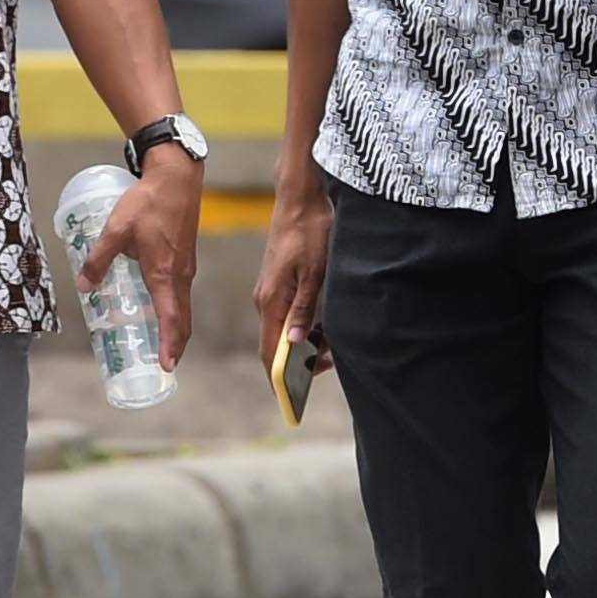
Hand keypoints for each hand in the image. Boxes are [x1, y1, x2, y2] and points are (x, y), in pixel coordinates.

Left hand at [80, 152, 201, 368]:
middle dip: (175, 343)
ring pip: (184, 304)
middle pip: (183, 318)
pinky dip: (175, 307)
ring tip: (161, 341)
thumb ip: (98, 258)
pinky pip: (182, 290)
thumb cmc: (149, 201)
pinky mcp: (185, 255)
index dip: (169, 345)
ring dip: (175, 326)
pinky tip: (160, 304)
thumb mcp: (116, 229)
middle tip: (164, 364)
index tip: (166, 366)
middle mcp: (181, 274)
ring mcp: (186, 265)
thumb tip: (84, 286)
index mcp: (165, 273)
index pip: (172, 319)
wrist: (178, 175)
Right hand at [256, 165, 332, 366]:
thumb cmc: (309, 232)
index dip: (279, 378)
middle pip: (276, 344)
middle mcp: (265, 301)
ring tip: (331, 347)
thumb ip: (303, 308)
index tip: (291, 398)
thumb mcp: (314, 272)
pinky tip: (324, 325)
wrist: (300, 199)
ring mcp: (270, 292)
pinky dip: (303, 325)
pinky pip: (287, 314)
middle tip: (328, 366)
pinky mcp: (279, 283)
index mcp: (270, 302)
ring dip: (304, 343)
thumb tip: (294, 343)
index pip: (269, 352)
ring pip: (284, 329)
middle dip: (298, 363)